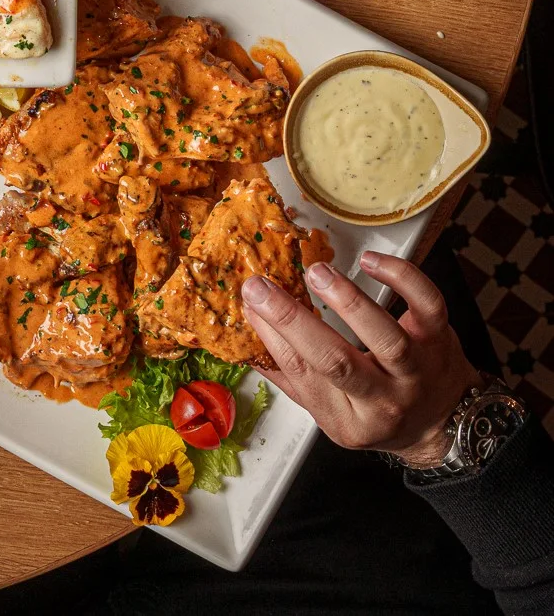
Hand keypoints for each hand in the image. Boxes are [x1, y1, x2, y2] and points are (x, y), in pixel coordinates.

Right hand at [242, 253, 481, 465]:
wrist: (446, 427)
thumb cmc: (380, 413)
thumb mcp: (332, 413)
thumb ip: (290, 377)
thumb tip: (242, 339)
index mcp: (350, 420)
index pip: (303, 376)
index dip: (272, 338)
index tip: (248, 303)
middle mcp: (384, 399)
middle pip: (338, 363)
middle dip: (295, 322)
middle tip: (261, 288)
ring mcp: (415, 370)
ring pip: (388, 339)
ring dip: (349, 302)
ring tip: (317, 273)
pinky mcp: (440, 340)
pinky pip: (427, 306)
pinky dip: (403, 279)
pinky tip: (372, 261)